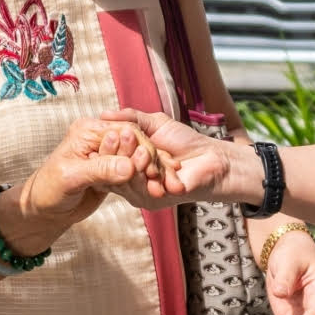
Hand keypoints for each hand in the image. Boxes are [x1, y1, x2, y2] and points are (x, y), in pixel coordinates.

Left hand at [20, 118, 167, 225]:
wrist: (42, 210)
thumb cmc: (48, 190)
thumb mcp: (72, 178)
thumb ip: (101, 170)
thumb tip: (130, 167)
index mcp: (88, 130)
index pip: (124, 133)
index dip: (141, 149)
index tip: (153, 168)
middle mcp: (100, 137)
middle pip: (135, 142)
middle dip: (153, 160)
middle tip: (168, 178)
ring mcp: (107, 152)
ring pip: (138, 157)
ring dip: (155, 171)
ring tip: (173, 185)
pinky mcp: (112, 169)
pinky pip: (135, 170)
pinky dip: (149, 179)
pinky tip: (163, 187)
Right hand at [101, 108, 258, 206]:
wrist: (213, 158)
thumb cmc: (186, 141)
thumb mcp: (155, 123)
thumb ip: (131, 118)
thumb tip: (103, 114)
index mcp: (128, 162)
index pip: (106, 156)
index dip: (104, 144)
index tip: (101, 130)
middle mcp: (130, 180)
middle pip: (111, 169)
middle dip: (116, 151)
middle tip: (120, 135)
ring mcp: (140, 193)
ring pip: (126, 179)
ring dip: (132, 162)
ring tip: (138, 146)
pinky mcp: (154, 200)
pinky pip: (141, 190)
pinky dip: (145, 176)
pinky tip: (150, 165)